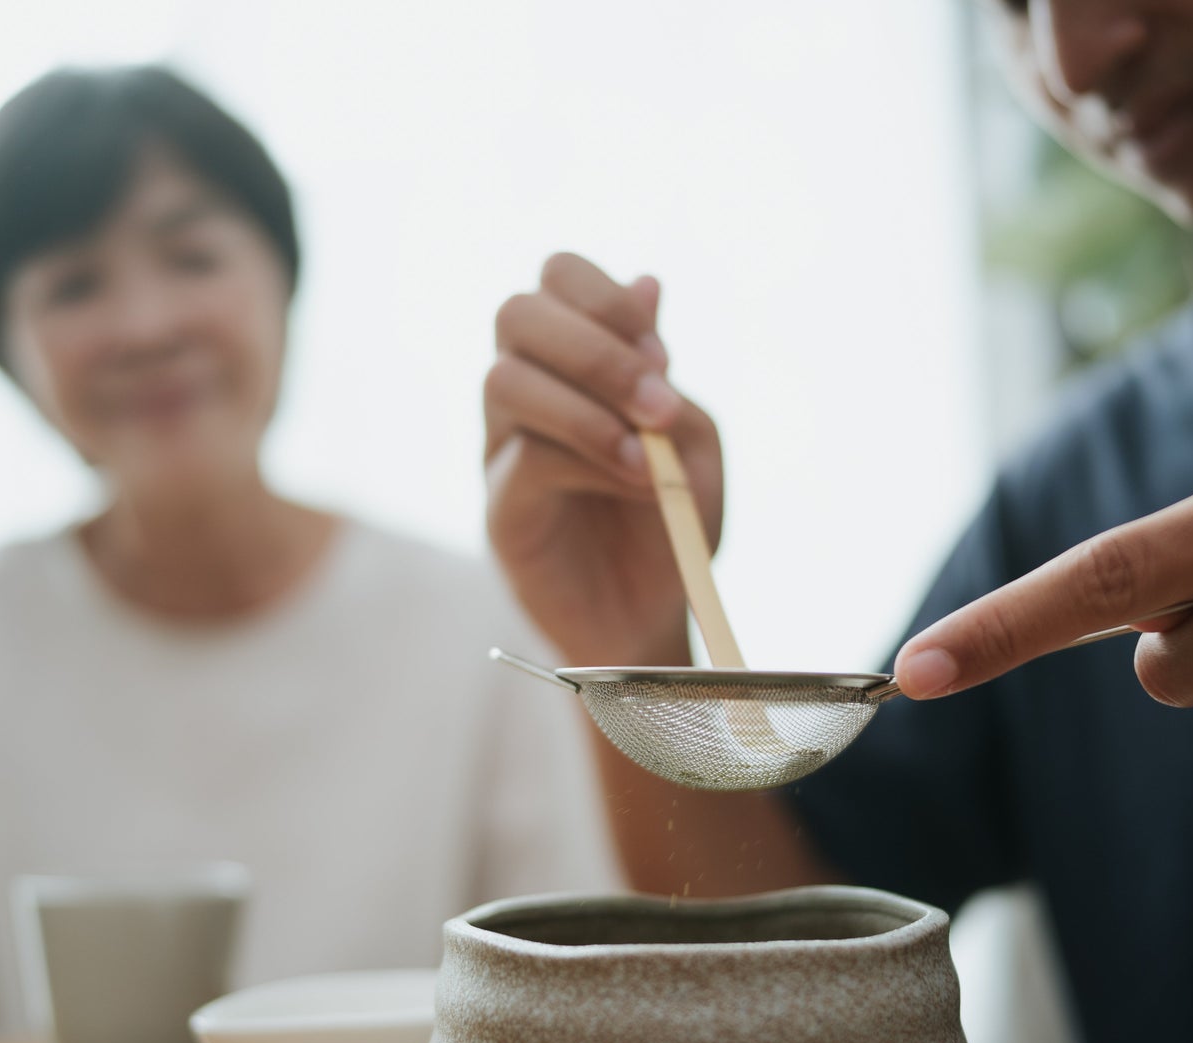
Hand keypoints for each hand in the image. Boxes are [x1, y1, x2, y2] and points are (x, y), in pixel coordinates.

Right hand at [485, 253, 724, 664]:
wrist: (657, 612)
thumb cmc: (671, 520)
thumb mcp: (692, 439)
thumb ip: (663, 371)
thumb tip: (648, 282)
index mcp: (570, 361)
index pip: (555, 279)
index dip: (603, 297)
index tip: (661, 355)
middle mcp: (525, 393)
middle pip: (515, 314)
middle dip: (593, 345)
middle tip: (657, 399)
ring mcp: (502, 449)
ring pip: (506, 380)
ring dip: (589, 406)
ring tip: (647, 452)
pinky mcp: (500, 508)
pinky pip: (525, 459)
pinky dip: (590, 460)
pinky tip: (637, 482)